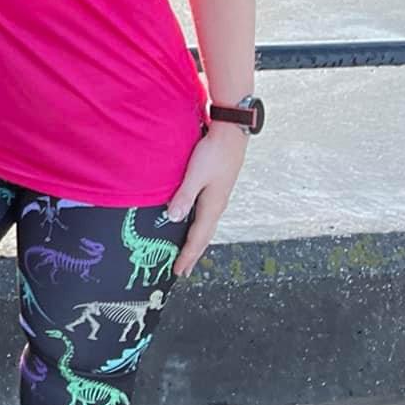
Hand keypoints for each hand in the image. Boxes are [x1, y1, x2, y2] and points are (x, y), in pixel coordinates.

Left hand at [164, 125, 246, 275]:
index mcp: (213, 206)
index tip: (178, 271)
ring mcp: (218, 198)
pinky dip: (198, 227)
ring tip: (188, 253)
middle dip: (192, 254)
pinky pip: (206, 216)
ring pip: (206, 227)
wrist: (232, 134)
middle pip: (203, 236)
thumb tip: (173, 218)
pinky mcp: (217, 189)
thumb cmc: (214, 152)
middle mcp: (217, 206)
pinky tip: (193, 224)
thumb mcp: (195, 174)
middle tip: (182, 270)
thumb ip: (184, 196)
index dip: (187, 255)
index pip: (198, 237)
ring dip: (196, 242)